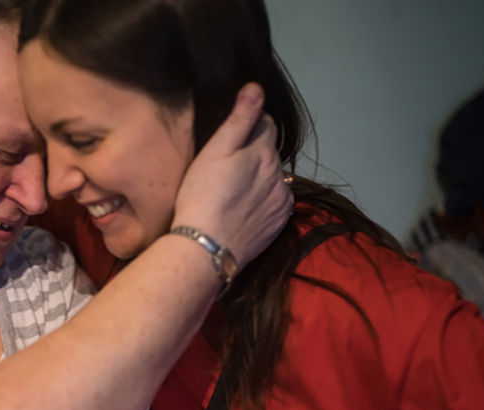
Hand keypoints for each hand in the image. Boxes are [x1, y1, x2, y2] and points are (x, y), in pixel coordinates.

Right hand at [172, 83, 292, 268]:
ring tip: (234, 192)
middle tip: (226, 169)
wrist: (206, 247)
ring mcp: (281, 199)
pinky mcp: (279, 222)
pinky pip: (277, 201)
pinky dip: (265, 200)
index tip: (231, 139)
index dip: (249, 126)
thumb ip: (239, 118)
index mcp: (263, 151)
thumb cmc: (202, 196)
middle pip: (270, 152)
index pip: (266, 124)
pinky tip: (244, 208)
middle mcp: (279, 173)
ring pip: (274, 177)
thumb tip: (256, 88)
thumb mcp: (215, 151)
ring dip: (261, 178)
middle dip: (254, 153)